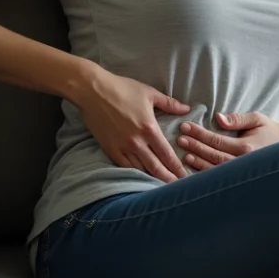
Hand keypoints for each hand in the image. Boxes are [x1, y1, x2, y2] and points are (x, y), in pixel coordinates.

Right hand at [70, 67, 190, 181]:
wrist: (92, 91)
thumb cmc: (122, 89)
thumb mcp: (149, 93)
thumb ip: (169, 103)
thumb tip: (186, 108)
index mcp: (149, 129)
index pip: (167, 154)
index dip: (177, 168)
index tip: (185, 177)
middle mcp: (137, 142)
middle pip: (155, 167)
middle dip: (167, 179)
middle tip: (177, 188)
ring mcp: (122, 147)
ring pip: (139, 169)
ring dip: (151, 178)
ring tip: (161, 186)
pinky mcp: (109, 149)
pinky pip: (123, 166)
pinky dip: (133, 173)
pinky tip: (140, 178)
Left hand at [177, 112, 278, 170]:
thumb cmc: (271, 131)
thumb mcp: (258, 119)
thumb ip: (238, 119)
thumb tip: (218, 118)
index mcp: (246, 147)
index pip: (217, 140)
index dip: (200, 134)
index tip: (185, 126)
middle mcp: (243, 162)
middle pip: (213, 155)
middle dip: (195, 146)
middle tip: (179, 139)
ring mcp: (242, 174)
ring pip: (215, 170)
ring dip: (198, 162)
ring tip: (184, 154)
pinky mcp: (241, 180)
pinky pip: (221, 178)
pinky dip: (206, 175)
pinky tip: (195, 170)